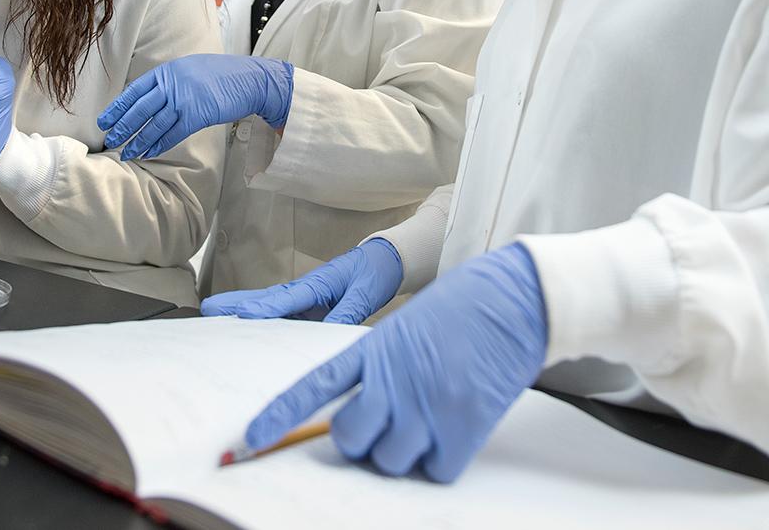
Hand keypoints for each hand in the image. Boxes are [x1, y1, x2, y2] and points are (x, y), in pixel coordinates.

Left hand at [97, 54, 293, 160]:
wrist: (250, 80)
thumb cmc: (223, 76)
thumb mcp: (190, 69)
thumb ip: (170, 81)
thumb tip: (151, 96)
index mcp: (168, 71)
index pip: (135, 91)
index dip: (118, 107)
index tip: (104, 119)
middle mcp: (173, 83)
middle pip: (140, 108)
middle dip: (122, 125)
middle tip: (110, 138)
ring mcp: (184, 99)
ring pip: (153, 123)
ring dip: (138, 140)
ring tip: (126, 152)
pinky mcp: (197, 114)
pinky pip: (172, 133)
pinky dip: (158, 144)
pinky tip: (148, 153)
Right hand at [201, 238, 403, 324]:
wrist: (386, 261)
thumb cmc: (375, 273)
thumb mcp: (366, 293)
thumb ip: (347, 312)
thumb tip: (328, 333)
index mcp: (318, 283)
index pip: (287, 298)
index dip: (265, 308)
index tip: (243, 315)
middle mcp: (305, 290)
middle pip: (267, 299)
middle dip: (238, 304)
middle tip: (208, 309)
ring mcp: (305, 298)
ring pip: (269, 306)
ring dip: (243, 311)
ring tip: (214, 317)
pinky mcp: (309, 307)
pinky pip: (282, 315)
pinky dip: (262, 320)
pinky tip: (247, 330)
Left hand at [244, 243, 546, 482]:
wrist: (517, 299)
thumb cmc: (465, 307)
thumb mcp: (407, 329)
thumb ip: (379, 367)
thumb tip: (362, 413)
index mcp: (374, 349)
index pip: (313, 386)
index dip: (281, 417)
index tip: (252, 441)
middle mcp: (394, 379)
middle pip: (350, 437)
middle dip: (362, 439)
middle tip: (386, 422)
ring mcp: (427, 404)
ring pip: (391, 460)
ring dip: (405, 451)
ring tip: (428, 419)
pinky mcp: (463, 426)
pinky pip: (436, 469)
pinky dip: (442, 459)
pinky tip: (455, 429)